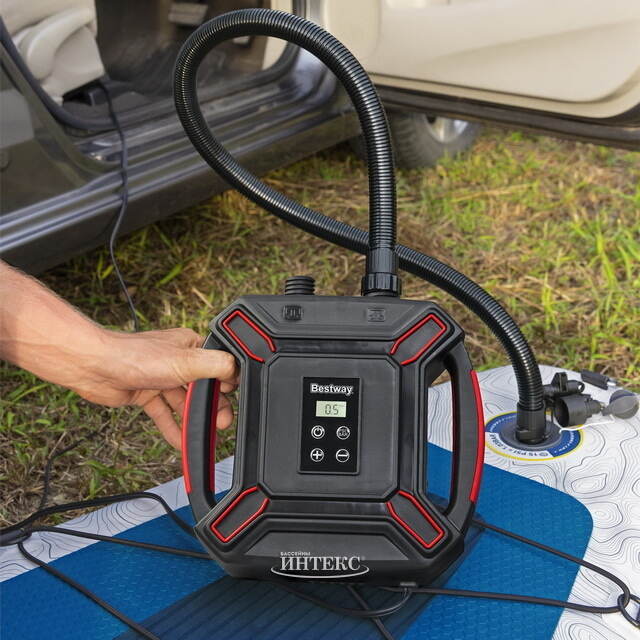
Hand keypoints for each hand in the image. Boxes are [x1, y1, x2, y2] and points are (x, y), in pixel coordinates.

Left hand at [69, 328, 237, 448]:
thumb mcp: (186, 361)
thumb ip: (216, 365)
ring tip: (205, 436)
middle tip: (222, 423)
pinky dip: (173, 428)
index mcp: (192, 346)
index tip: (232, 402)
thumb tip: (238, 370)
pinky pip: (165, 413)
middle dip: (213, 408)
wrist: (94, 367)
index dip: (227, 386)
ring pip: (184, 403)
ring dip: (194, 420)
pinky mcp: (147, 392)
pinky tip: (182, 442)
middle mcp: (178, 360)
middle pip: (203, 388)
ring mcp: (162, 377)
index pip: (218, 366)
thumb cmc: (134, 356)